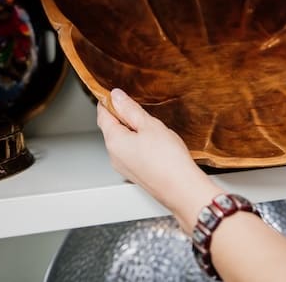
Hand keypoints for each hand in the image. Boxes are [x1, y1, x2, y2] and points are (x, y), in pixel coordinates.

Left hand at [96, 89, 222, 232]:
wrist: (183, 190)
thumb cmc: (168, 160)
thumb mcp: (149, 125)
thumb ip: (130, 109)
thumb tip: (116, 96)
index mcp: (114, 141)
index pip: (102, 115)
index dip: (108, 102)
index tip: (115, 94)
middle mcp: (115, 156)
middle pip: (112, 129)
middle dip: (122, 116)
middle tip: (139, 108)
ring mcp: (125, 167)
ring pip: (123, 142)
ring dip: (132, 130)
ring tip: (151, 126)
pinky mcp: (136, 174)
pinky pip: (132, 153)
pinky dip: (139, 143)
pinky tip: (155, 143)